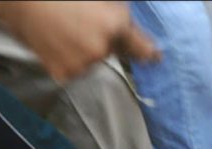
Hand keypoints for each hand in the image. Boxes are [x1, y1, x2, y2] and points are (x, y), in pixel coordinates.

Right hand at [0, 1, 159, 81]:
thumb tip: (138, 34)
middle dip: (105, 40)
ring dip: (85, 50)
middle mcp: (102, 49)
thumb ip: (120, 12)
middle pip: (113, 51)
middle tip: (83, 22)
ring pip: (93, 61)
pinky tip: (56, 41)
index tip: (154, 58)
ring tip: (66, 30)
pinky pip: (74, 69)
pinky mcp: (64, 74)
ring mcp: (82, 64)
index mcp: (116, 25)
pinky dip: (68, 59)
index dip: (149, 53)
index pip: (143, 49)